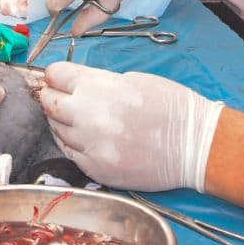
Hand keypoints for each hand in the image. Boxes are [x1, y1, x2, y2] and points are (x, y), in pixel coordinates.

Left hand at [40, 62, 223, 191]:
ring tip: (78, 118)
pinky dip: (73, 144)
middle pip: (49, 103)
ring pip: (57, 130)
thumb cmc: (171, 106)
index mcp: (100, 87)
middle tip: (60, 97)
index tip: (58, 78)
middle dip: (52, 97)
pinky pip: (70, 153)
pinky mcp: (97, 169)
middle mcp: (90, 116)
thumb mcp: (133, 79)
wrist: (195, 146)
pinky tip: (85, 138)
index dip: (55, 75)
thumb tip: (73, 84)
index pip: (55, 75)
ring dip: (62, 122)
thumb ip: (98, 82)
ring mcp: (92, 146)